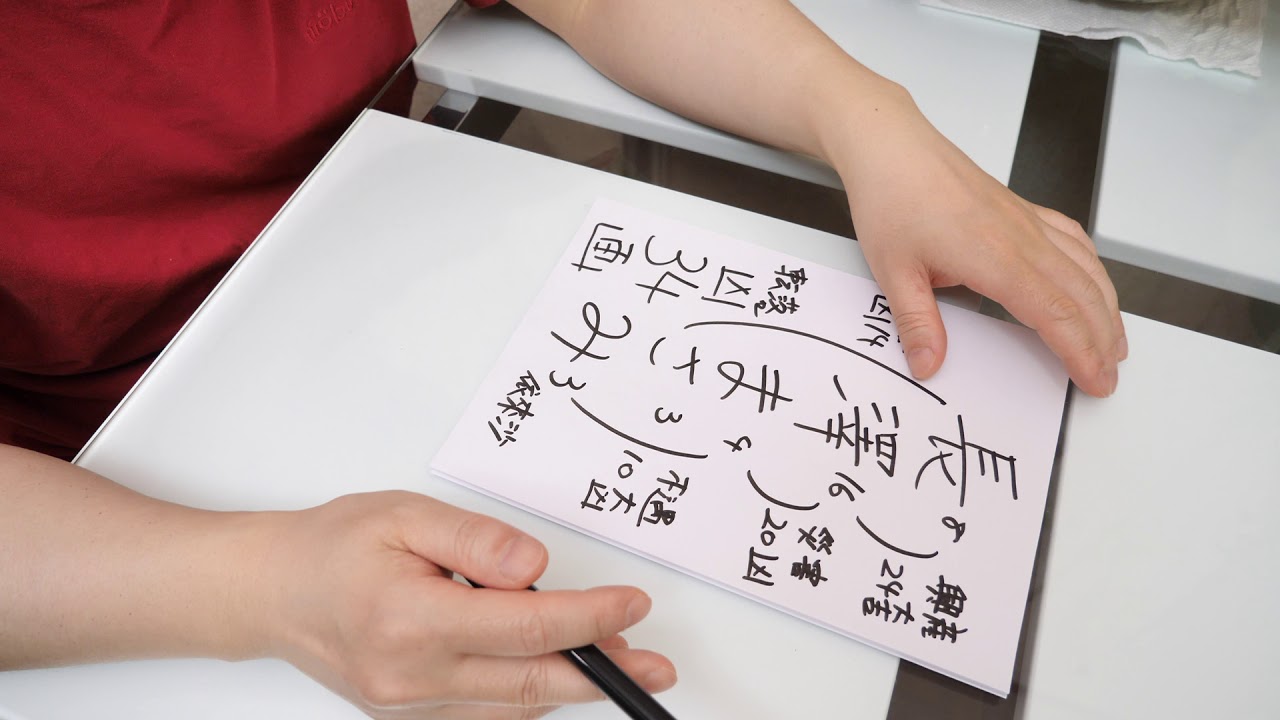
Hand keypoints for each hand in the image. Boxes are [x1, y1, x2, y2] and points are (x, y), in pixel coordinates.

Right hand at [258, 491, 675, 718]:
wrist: (271, 591)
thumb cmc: (333, 546)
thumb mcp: (403, 515)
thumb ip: (475, 541)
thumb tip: (536, 566)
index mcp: (412, 621)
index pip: (526, 628)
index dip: (590, 619)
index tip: (632, 606)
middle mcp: (412, 677)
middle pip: (531, 681)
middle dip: (604, 673)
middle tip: (655, 665)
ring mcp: (409, 705)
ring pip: (513, 705)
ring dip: (571, 686)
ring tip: (620, 664)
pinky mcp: (409, 714)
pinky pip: (487, 711)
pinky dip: (528, 692)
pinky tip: (555, 669)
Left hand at [826, 87, 1125, 396]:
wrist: (891, 147)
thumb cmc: (892, 198)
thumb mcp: (892, 273)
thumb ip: (916, 324)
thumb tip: (927, 364)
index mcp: (995, 258)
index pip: (1055, 314)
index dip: (1081, 352)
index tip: (1095, 379)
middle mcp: (1021, 237)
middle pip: (1082, 295)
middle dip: (1103, 339)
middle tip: (1109, 376)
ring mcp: (1026, 221)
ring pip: (1086, 267)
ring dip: (1106, 307)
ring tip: (1114, 341)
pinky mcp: (1021, 209)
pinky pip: (1073, 240)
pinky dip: (1093, 268)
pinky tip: (1093, 283)